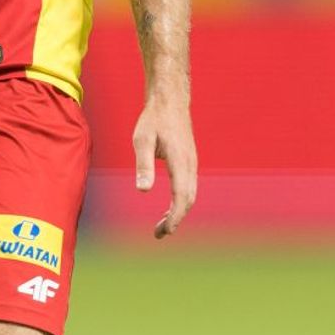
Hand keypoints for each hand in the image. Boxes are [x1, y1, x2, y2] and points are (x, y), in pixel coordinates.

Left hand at [132, 96, 196, 238]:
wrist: (170, 100)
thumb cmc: (153, 119)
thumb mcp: (142, 139)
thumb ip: (143, 165)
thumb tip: (143, 191)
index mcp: (180, 162)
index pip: (181, 197)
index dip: (174, 217)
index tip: (164, 231)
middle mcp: (190, 165)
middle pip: (188, 200)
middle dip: (176, 220)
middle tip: (158, 234)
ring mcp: (192, 163)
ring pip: (190, 195)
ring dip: (178, 212)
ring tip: (161, 226)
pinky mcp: (189, 161)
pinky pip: (189, 187)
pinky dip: (181, 202)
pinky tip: (168, 208)